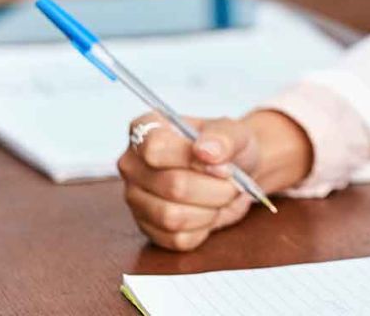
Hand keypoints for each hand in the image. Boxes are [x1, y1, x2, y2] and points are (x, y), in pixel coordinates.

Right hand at [116, 110, 307, 250]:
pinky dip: (204, 228)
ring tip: (220, 196)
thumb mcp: (234, 132)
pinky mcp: (148, 228)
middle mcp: (132, 165)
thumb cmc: (227, 147)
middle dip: (214, 188)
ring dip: (210, 209)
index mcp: (145, 130)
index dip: (194, 159)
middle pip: (173, 186)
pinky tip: (208, 211)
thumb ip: (223, 137)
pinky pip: (177, 239)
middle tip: (232, 182)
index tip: (220, 161)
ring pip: (173, 217)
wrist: (236, 171)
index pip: (155, 148)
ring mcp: (136, 199)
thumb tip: (205, 151)